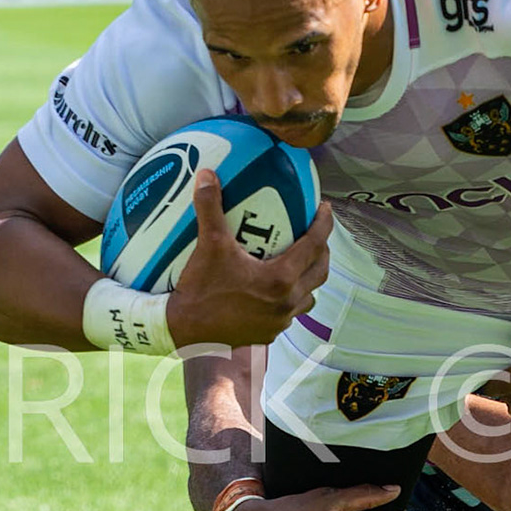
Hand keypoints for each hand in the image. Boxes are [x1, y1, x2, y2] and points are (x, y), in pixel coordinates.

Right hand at [166, 170, 330, 349]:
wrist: (184, 331)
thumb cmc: (200, 290)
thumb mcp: (208, 245)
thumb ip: (210, 208)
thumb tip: (207, 176)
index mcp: (281, 278)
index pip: (315, 245)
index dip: (324, 224)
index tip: (325, 209)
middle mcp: (287, 301)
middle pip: (319, 271)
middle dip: (322, 251)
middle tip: (315, 234)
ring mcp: (280, 321)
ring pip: (308, 296)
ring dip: (309, 277)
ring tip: (300, 262)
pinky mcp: (269, 334)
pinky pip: (290, 313)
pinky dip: (290, 298)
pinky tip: (276, 289)